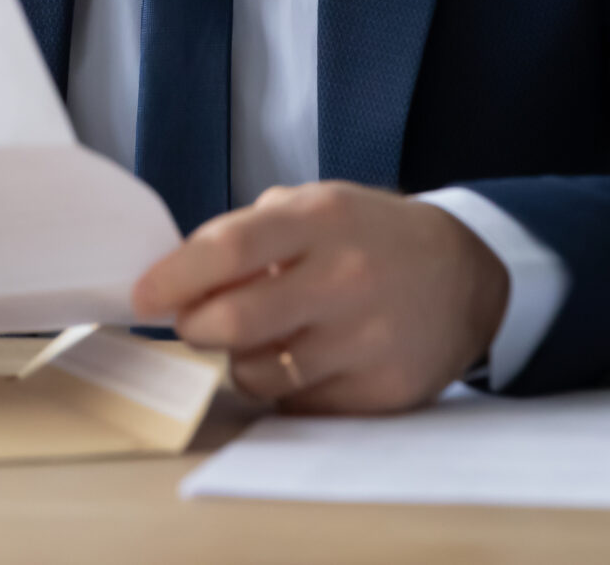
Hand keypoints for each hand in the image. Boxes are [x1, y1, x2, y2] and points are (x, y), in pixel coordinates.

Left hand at [132, 181, 509, 413]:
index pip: (229, 248)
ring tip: (265, 336)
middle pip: (235, 323)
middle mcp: (346, 278)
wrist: (467, 277)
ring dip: (242, 361)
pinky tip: (308, 359)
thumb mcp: (318, 206)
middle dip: (196, 328)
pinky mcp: (383, 390)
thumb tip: (175, 274)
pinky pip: (299, 404)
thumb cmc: (370, 238)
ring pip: (260, 374)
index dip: (174, 277)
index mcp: (323, 219)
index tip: (142, 296)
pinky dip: (286, 388)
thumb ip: (251, 233)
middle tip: (194, 323)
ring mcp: (368, 340)